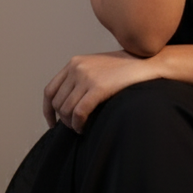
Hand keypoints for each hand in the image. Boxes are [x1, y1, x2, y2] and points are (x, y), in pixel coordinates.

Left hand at [43, 50, 157, 133]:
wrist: (144, 64)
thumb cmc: (123, 69)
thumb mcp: (96, 67)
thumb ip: (80, 79)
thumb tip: (67, 104)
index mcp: (74, 63)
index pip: (50, 90)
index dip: (48, 110)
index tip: (53, 122)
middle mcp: (77, 68)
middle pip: (57, 103)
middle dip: (62, 119)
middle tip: (74, 127)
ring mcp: (87, 77)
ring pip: (66, 110)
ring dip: (71, 124)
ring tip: (81, 128)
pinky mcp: (98, 87)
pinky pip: (79, 113)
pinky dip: (78, 124)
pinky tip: (84, 128)